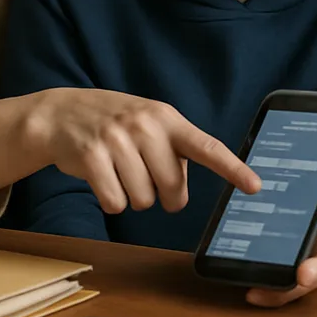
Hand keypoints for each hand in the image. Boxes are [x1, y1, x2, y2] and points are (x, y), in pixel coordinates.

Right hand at [0, 88, 261, 213]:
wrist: (61, 114)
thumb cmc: (115, 125)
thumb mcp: (149, 124)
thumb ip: (174, 149)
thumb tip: (182, 191)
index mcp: (167, 118)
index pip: (206, 146)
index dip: (232, 168)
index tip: (255, 185)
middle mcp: (145, 126)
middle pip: (171, 188)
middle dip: (161, 193)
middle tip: (145, 176)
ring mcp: (117, 139)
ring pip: (142, 200)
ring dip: (132, 195)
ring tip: (118, 169)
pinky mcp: (92, 156)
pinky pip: (114, 202)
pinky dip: (109, 199)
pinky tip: (102, 178)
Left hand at [246, 153, 316, 307]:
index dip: (315, 271)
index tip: (305, 274)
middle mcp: (316, 265)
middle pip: (300, 282)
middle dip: (288, 286)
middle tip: (268, 286)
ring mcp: (299, 270)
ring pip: (287, 287)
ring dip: (271, 291)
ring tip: (252, 288)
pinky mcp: (285, 269)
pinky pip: (276, 284)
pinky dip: (264, 292)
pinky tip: (247, 289)